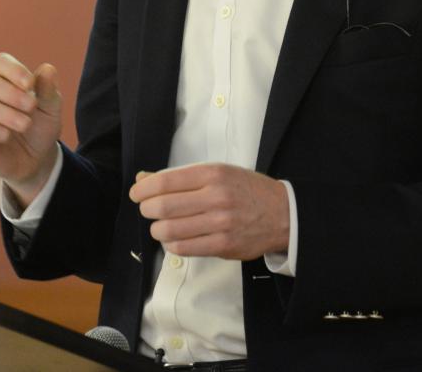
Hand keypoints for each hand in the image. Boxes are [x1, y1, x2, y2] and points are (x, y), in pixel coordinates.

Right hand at [0, 53, 61, 206]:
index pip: (0, 62)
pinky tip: (5, 135)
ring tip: (25, 125)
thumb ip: (48, 90)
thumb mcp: (51, 109)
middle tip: (31, 107)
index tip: (30, 84)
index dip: (14, 70)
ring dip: (5, 114)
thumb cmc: (41, 127)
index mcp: (4, 77)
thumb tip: (48, 68)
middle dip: (11, 94)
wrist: (35, 159)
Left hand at [129, 163, 289, 260]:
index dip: (144, 189)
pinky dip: (172, 244)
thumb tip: (144, 179)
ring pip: (169, 230)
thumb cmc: (247, 190)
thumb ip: (182, 177)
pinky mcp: (223, 245)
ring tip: (161, 226)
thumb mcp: (219, 173)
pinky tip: (175, 239)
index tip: (137, 194)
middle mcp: (216, 196)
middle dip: (147, 210)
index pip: (166, 181)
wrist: (284, 214)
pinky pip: (183, 248)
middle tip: (148, 210)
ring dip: (158, 230)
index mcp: (213, 174)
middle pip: (163, 207)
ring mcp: (220, 223)